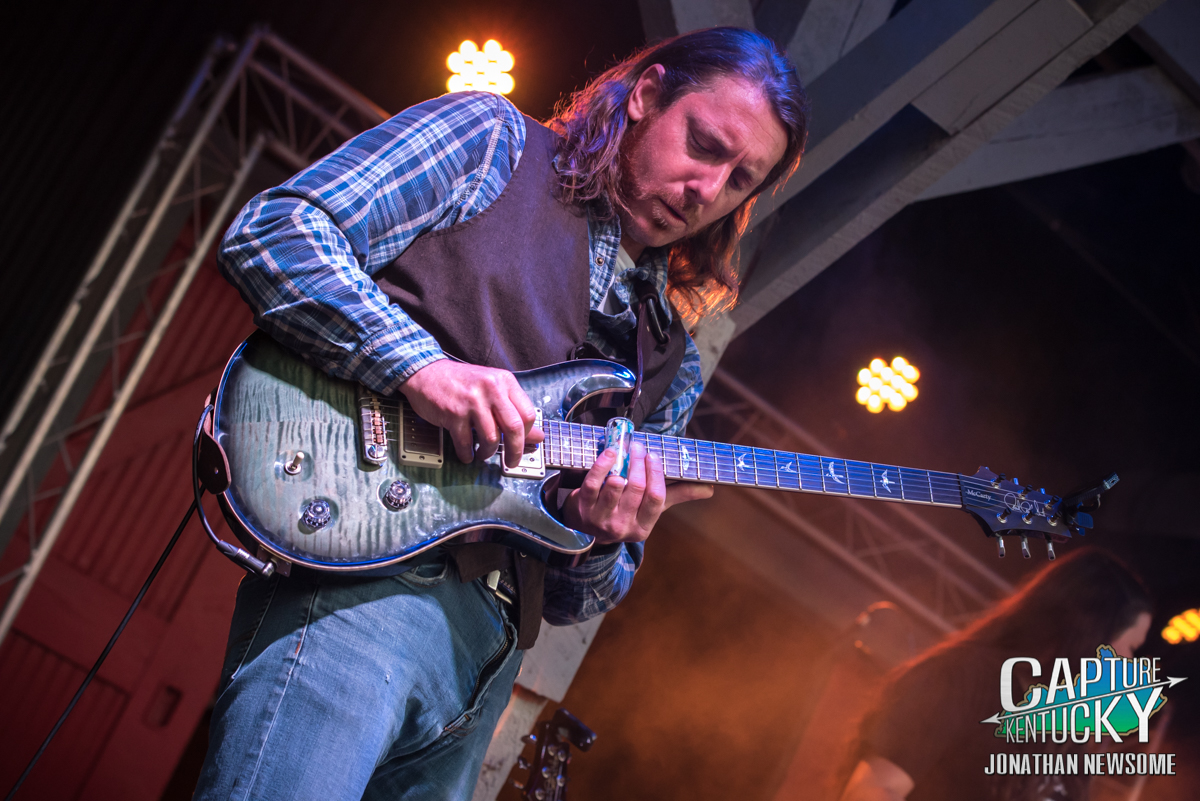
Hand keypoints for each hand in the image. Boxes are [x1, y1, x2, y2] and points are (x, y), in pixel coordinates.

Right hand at [400, 359, 542, 467]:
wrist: (426, 372)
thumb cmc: (461, 382)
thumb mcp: (492, 389)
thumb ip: (513, 410)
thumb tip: (538, 436)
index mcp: (504, 381)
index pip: (528, 414)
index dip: (527, 434)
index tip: (522, 444)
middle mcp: (491, 389)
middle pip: (514, 428)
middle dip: (515, 451)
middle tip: (511, 461)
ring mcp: (472, 401)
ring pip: (491, 439)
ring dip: (488, 453)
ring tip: (483, 454)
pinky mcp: (453, 414)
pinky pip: (466, 443)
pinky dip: (468, 454)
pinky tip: (467, 453)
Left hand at [562, 441, 713, 544]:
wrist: (588, 528)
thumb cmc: (626, 511)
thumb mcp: (650, 508)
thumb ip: (678, 495)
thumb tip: (709, 489)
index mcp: (643, 528)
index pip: (656, 498)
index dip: (655, 474)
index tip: (654, 456)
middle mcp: (622, 527)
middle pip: (636, 489)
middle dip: (639, 463)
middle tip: (639, 446)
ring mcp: (601, 520)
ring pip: (615, 486)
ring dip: (622, 463)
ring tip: (625, 448)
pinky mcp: (582, 509)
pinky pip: (593, 484)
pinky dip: (601, 465)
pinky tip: (608, 453)